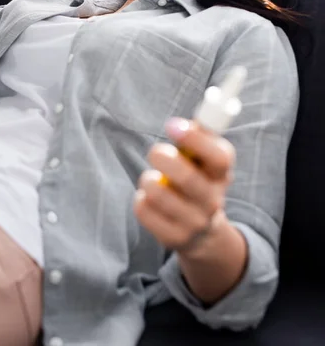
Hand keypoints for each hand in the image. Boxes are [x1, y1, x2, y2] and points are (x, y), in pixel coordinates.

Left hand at [133, 118, 234, 254]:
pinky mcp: (173, 238)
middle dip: (164, 158)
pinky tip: (149, 198)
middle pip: (187, 178)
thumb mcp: (204, 157)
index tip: (172, 125)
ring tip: (152, 178)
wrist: (203, 230)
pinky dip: (141, 198)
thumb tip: (180, 124)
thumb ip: (198, 135)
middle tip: (155, 152)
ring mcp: (194, 223)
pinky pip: (144, 211)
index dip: (196, 139)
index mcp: (222, 175)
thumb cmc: (198, 178)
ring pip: (159, 195)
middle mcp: (213, 201)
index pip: (219, 158)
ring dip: (149, 179)